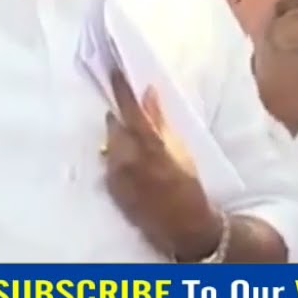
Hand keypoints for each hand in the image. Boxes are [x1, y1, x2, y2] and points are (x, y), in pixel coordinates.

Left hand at [103, 70, 222, 259]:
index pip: (129, 110)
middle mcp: (127, 159)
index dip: (121, 89)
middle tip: (132, 116)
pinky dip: (117, 157)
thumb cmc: (188, 186)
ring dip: (119, 139)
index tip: (114, 72)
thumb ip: (160, 121)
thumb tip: (147, 93)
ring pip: (110, 144)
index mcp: (149, 147)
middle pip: (114, 126)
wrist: (183, 226)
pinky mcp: (110, 188)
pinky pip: (108, 163)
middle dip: (121, 118)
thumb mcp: (180, 149)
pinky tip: (131, 162)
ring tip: (136, 143)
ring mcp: (115, 175)